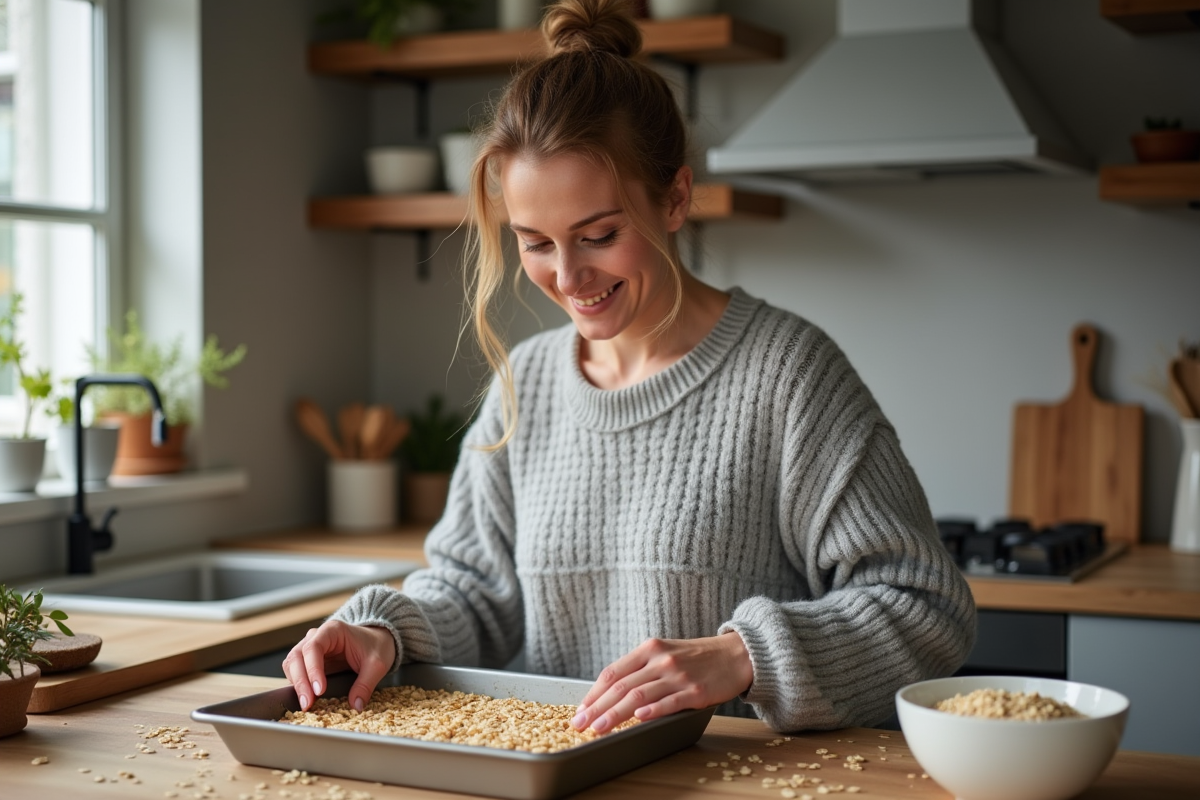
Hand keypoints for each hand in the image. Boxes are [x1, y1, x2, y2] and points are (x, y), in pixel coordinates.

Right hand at [282, 620, 394, 711]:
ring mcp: (310, 648)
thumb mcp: (377, 664)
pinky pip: (296, 671)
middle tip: (308, 703)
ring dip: (296, 684)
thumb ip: (366, 684)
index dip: (313, 669)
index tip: (319, 690)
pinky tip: (307, 698)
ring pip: (292, 664)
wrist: (377, 640)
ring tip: (306, 704)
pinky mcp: (309, 661)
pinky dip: (298, 685)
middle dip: (301, 681)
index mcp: (333, 630)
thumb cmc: (376, 646)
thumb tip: (355, 705)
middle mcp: (317, 636)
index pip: (313, 647)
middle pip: (297, 656)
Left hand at [571, 632, 752, 733]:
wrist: (735, 654)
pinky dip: (652, 710)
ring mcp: (677, 675)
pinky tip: (639, 718)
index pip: (613, 672)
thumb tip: (611, 693)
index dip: (593, 693)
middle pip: (622, 686)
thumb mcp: (665, 653)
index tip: (580, 710)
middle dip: (597, 707)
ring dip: (615, 713)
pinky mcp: (695, 691)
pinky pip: (670, 702)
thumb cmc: (697, 657)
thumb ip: (641, 669)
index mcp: (649, 649)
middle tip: (581, 723)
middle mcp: (660, 660)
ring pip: (639, 695)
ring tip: (600, 727)